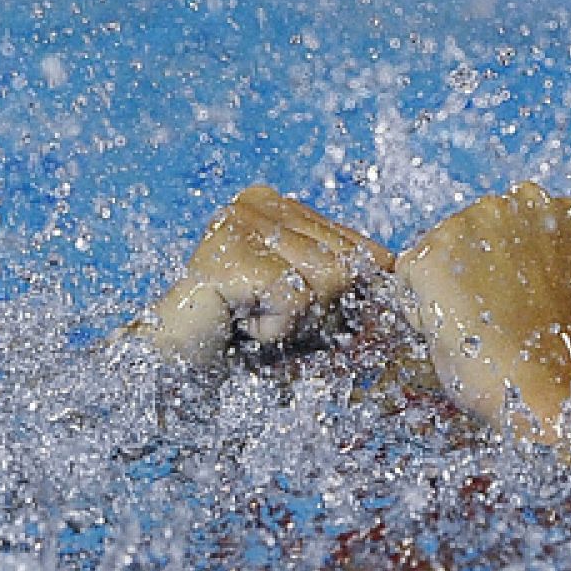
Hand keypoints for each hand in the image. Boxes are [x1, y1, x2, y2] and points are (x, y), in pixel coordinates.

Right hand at [129, 184, 392, 365]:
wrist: (168, 369)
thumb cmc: (239, 341)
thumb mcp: (304, 304)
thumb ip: (346, 284)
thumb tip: (402, 276)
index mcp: (279, 204)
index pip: (359, 246)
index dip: (347, 297)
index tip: (293, 313)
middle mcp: (259, 200)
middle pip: (347, 263)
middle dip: (321, 312)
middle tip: (266, 323)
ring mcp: (240, 221)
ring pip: (327, 280)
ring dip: (295, 324)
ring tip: (249, 322)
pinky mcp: (230, 253)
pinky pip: (296, 298)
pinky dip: (275, 330)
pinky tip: (239, 327)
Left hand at [395, 182, 570, 440]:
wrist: (538, 384)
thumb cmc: (546, 350)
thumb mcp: (552, 283)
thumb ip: (526, 252)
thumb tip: (480, 250)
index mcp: (559, 212)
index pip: (509, 221)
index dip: (504, 263)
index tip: (519, 297)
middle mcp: (518, 203)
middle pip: (468, 229)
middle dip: (467, 266)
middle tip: (493, 315)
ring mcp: (472, 222)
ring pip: (436, 249)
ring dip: (442, 283)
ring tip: (475, 323)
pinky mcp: (431, 251)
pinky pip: (407, 276)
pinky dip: (417, 305)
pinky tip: (451, 329)